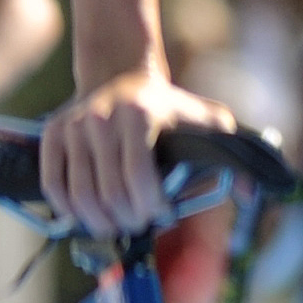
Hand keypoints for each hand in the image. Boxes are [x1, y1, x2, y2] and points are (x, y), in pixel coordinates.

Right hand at [40, 72, 240, 235]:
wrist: (122, 77)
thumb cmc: (171, 108)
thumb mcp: (210, 121)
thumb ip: (233, 155)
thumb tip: (251, 197)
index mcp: (140, 116)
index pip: (140, 177)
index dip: (150, 206)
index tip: (162, 214)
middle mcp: (101, 119)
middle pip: (109, 193)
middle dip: (127, 219)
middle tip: (139, 225)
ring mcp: (72, 127)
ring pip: (79, 194)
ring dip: (99, 222)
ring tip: (117, 225)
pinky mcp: (51, 134)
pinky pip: (53, 183)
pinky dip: (67, 209)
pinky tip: (85, 217)